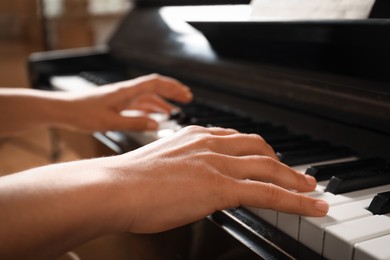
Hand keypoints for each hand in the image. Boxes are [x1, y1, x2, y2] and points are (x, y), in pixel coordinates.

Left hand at [59, 73, 191, 131]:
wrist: (63, 109)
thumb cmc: (82, 114)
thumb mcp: (110, 122)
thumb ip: (135, 122)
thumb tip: (156, 124)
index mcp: (126, 91)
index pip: (156, 84)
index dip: (173, 88)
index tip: (186, 94)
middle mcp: (126, 91)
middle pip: (155, 87)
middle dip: (172, 91)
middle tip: (187, 98)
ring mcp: (122, 96)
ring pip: (148, 96)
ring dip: (162, 101)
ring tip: (174, 111)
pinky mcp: (116, 103)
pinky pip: (138, 103)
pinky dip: (150, 108)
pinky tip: (154, 115)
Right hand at [108, 126, 328, 232]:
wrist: (113, 187)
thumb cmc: (128, 181)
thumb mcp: (160, 163)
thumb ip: (181, 166)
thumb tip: (188, 179)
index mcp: (195, 136)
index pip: (236, 138)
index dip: (256, 149)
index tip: (266, 157)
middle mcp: (210, 144)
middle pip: (259, 147)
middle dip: (280, 160)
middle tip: (294, 172)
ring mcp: (217, 164)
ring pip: (269, 168)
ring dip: (294, 179)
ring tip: (310, 189)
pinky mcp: (221, 187)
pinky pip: (268, 193)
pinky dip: (295, 200)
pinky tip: (310, 205)